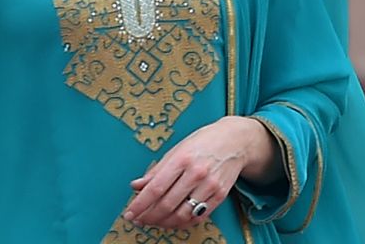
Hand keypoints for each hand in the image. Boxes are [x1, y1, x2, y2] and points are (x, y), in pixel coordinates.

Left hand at [121, 116, 275, 229]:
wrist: (234, 141)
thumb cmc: (202, 142)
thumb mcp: (176, 149)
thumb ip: (156, 170)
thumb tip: (136, 186)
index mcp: (181, 158)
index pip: (156, 188)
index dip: (140, 204)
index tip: (130, 213)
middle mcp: (196, 173)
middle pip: (168, 204)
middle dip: (149, 216)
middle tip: (138, 220)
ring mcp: (210, 185)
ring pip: (183, 214)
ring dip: (164, 222)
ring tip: (153, 222)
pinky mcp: (220, 195)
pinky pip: (199, 216)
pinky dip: (183, 223)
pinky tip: (172, 222)